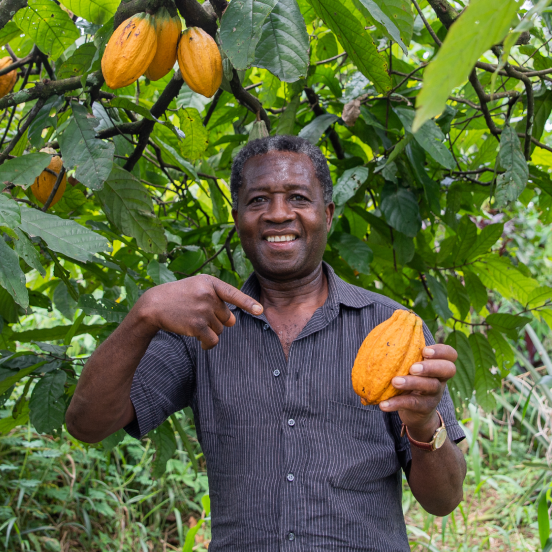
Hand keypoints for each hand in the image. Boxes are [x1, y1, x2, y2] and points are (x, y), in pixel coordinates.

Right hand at [135, 274, 262, 349]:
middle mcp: (208, 295)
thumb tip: (233, 322)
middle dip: (217, 320)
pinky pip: (212, 340)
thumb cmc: (179, 296)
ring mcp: (202, 310)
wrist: (154, 305)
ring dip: (210, 330)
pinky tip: (200, 342)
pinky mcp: (197, 326)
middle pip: (227, 317)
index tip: (259, 311)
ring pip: (220, 329)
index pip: (233, 294)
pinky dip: (208, 344)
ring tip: (193, 322)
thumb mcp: (197, 288)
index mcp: (210, 283)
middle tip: (198, 314)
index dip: (247, 303)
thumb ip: (217, 299)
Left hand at [379, 344, 456, 441]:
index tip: (424, 350)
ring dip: (412, 383)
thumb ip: (406, 348)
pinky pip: (412, 404)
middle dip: (431, 367)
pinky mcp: (425, 408)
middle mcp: (441, 378)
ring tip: (394, 381)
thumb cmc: (410, 378)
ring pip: (430, 386)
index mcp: (438, 363)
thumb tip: (391, 321)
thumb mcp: (410, 364)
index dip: (441, 351)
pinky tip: (383, 404)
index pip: (450, 354)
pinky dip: (397, 403)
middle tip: (413, 367)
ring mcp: (435, 394)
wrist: (415, 411)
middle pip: (448, 369)